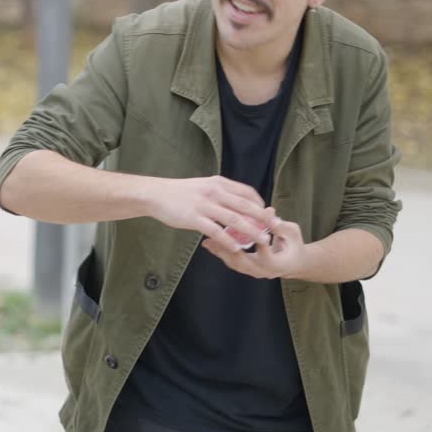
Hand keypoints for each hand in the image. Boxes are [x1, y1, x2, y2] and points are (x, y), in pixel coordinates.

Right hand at [145, 176, 276, 251]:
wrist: (155, 194)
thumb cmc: (179, 192)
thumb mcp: (203, 186)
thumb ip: (219, 193)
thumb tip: (236, 204)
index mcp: (218, 183)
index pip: (246, 192)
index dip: (260, 204)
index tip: (268, 215)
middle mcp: (214, 192)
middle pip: (245, 206)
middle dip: (263, 219)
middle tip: (276, 229)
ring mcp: (204, 205)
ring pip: (234, 220)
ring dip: (252, 232)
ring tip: (263, 241)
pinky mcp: (194, 217)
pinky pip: (215, 230)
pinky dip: (228, 240)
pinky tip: (236, 248)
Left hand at [201, 217, 309, 279]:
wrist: (295, 263)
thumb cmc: (295, 244)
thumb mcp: (292, 233)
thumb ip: (280, 224)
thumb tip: (268, 210)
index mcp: (278, 263)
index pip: (264, 253)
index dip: (253, 241)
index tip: (241, 227)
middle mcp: (264, 271)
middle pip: (242, 262)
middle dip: (227, 249)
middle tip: (214, 237)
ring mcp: (255, 272)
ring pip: (235, 264)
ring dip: (220, 252)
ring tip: (207, 240)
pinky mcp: (248, 270)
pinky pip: (233, 263)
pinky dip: (222, 253)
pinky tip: (211, 243)